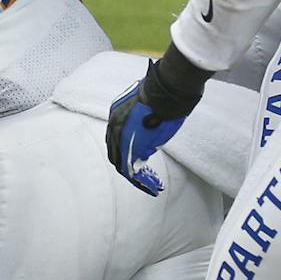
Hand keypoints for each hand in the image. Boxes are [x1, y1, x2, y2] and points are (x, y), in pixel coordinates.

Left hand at [104, 48, 210, 193]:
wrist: (165, 92)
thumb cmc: (164, 97)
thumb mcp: (151, 110)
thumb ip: (145, 125)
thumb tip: (148, 142)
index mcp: (118, 114)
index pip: (118, 137)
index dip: (127, 150)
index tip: (139, 158)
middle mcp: (114, 124)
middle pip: (116, 151)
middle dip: (128, 166)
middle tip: (143, 178)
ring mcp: (120, 135)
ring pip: (121, 162)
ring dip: (136, 177)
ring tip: (150, 186)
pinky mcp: (129, 146)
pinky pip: (128, 169)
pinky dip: (139, 181)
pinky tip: (151, 186)